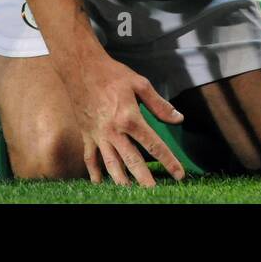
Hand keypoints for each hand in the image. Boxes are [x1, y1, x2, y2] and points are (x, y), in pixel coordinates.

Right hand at [66, 52, 185, 187]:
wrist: (81, 67)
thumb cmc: (112, 74)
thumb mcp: (140, 84)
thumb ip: (159, 104)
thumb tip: (178, 119)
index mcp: (129, 117)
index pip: (153, 145)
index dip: (168, 161)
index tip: (179, 174)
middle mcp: (113, 131)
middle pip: (132, 161)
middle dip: (145, 180)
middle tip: (156, 193)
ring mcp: (98, 135)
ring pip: (111, 165)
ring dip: (122, 182)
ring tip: (131, 194)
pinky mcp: (87, 135)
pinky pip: (90, 159)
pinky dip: (95, 174)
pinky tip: (101, 184)